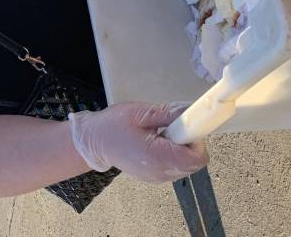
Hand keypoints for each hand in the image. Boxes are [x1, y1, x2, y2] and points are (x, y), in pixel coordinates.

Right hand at [69, 102, 207, 182]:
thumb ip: (168, 114)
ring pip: (186, 165)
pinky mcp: (155, 178)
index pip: (196, 157)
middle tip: (171, 127)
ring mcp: (158, 178)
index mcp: (157, 158)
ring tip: (160, 135)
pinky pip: (175, 168)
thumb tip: (190, 112)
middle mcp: (161, 173)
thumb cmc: (112, 126)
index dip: (196, 139)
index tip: (185, 125)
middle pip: (194, 162)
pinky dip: (173, 154)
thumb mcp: (140, 113)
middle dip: (189, 142)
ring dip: (181, 149)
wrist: (93, 142)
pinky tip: (157, 143)